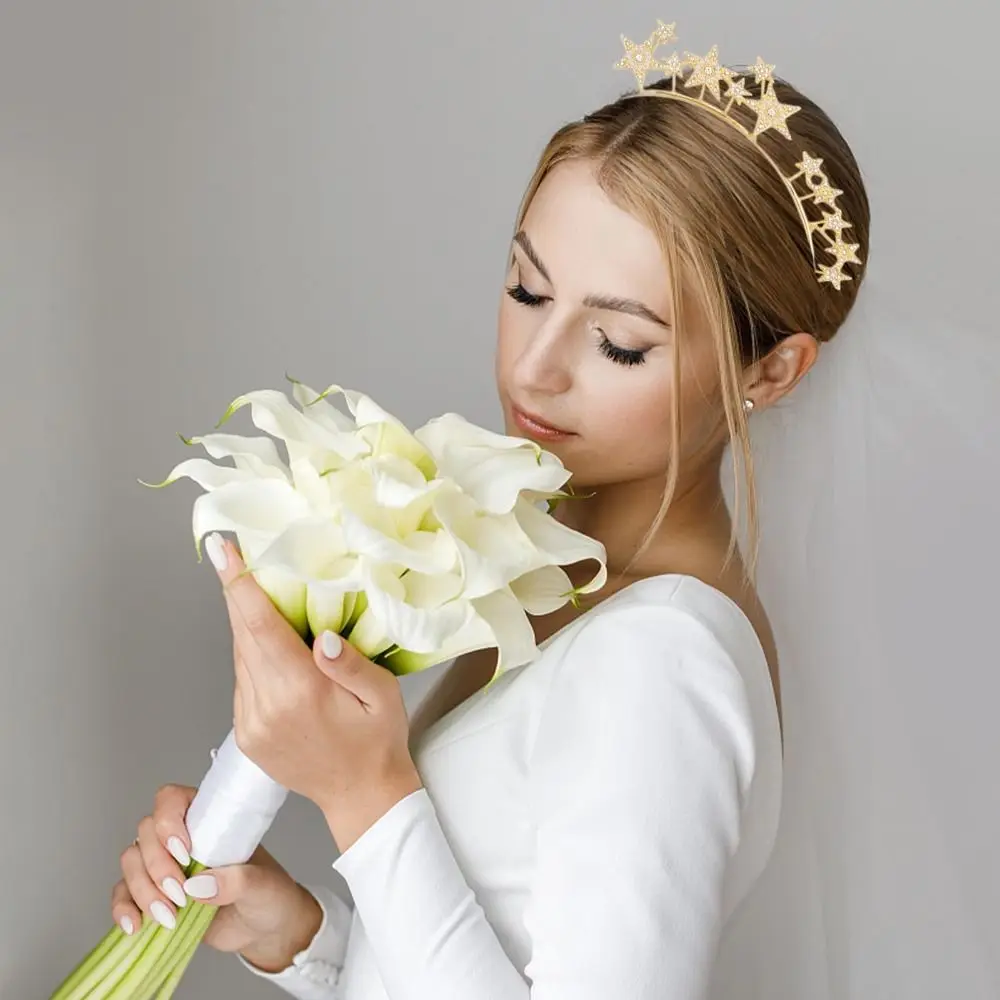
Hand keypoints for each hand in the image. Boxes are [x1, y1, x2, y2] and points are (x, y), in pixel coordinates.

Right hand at [112, 783, 322, 971]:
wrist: (266, 929)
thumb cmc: (269, 895)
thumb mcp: (263, 885)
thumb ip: (238, 881)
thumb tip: (200, 885)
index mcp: (209, 819)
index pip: (172, 799)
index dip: (169, 821)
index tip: (184, 853)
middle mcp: (182, 837)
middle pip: (146, 833)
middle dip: (157, 866)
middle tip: (180, 896)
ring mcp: (164, 866)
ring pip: (131, 861)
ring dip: (142, 890)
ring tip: (169, 917)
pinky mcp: (153, 895)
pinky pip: (123, 893)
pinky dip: (122, 908)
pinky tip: (135, 926)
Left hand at [206, 533, 422, 847]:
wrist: (361, 797)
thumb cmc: (378, 742)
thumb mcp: (383, 697)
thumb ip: (351, 665)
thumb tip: (323, 637)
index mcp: (302, 693)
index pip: (260, 627)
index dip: (238, 585)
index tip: (221, 551)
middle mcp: (268, 708)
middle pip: (243, 635)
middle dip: (237, 592)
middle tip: (233, 554)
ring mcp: (252, 724)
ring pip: (240, 656)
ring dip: (246, 623)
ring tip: (258, 593)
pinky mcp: (246, 734)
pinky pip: (243, 680)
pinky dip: (252, 655)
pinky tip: (271, 645)